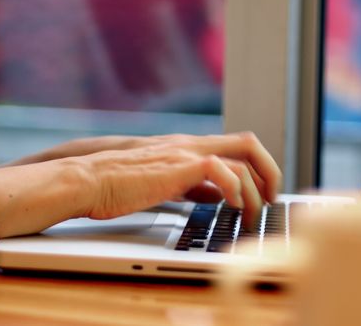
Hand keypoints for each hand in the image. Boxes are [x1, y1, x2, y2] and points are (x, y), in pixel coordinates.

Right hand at [78, 132, 281, 229]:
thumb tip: (215, 195)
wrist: (88, 180)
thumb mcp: (164, 184)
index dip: (257, 169)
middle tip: (272, 199)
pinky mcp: (179, 166)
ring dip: (256, 192)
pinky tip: (232, 206)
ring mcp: (186, 152)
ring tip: (253, 216)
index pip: (236, 147)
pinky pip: (222, 169)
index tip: (262, 194)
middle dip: (270, 171)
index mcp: (188, 149)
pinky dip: (235, 189)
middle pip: (249, 144)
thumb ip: (192, 185)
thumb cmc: (118, 186)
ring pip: (243, 160)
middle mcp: (192, 145)